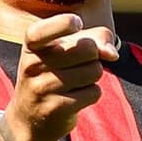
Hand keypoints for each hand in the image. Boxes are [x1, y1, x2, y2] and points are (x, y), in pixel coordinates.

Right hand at [6, 14, 117, 140]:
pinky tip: (74, 98)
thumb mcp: (65, 49)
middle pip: (88, 48)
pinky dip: (91, 94)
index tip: (77, 23)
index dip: (65, 23)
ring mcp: (42, 88)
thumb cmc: (53, 73)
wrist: (29, 117)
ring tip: (74, 82)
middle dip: (93, 56)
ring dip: (93, 76)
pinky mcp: (56, 109)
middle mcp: (33, 65)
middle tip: (78, 64)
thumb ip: (95, 38)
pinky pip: (94, 93)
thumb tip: (112, 54)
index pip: (45, 29)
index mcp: (31, 45)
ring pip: (94, 71)